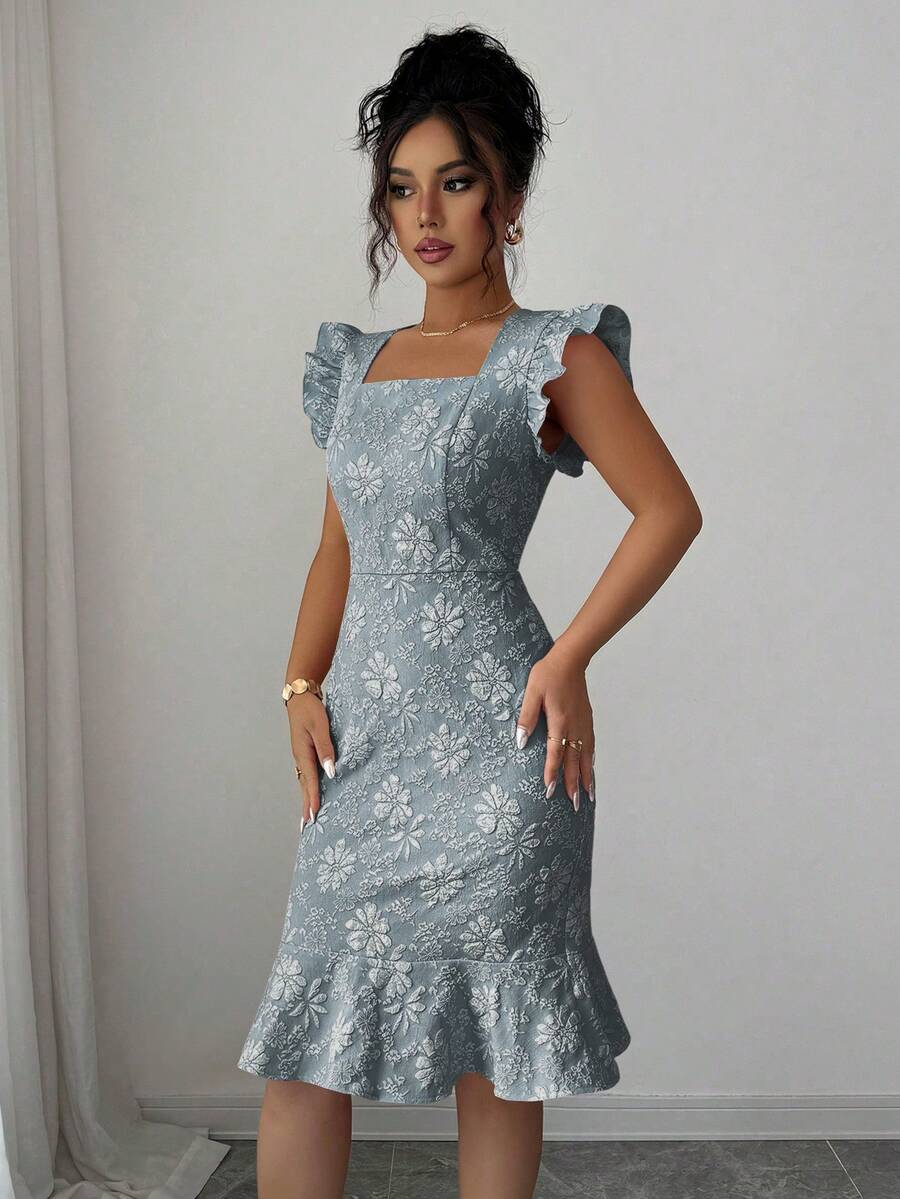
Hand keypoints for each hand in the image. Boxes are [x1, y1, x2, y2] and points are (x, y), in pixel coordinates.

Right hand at [286, 692, 335, 826]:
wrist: (300, 695)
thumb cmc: (311, 709)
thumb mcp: (320, 726)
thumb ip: (326, 748)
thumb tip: (330, 772)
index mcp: (302, 752)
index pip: (309, 780)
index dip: (312, 799)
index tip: (314, 816)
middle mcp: (300, 757)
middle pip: (303, 785)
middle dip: (306, 805)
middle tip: (306, 826)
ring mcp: (301, 755)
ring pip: (304, 781)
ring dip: (306, 798)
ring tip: (308, 816)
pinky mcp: (305, 751)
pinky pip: (307, 773)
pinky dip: (308, 786)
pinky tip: (312, 792)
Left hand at [516, 645, 594, 809]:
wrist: (570, 659)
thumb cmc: (548, 674)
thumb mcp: (531, 693)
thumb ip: (526, 718)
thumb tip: (520, 742)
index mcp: (559, 721)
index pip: (555, 754)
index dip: (552, 774)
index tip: (550, 792)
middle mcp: (574, 726)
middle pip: (575, 760)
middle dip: (574, 784)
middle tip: (575, 805)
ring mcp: (583, 723)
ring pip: (586, 755)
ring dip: (587, 776)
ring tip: (589, 794)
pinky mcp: (587, 718)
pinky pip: (591, 744)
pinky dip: (591, 759)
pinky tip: (591, 767)